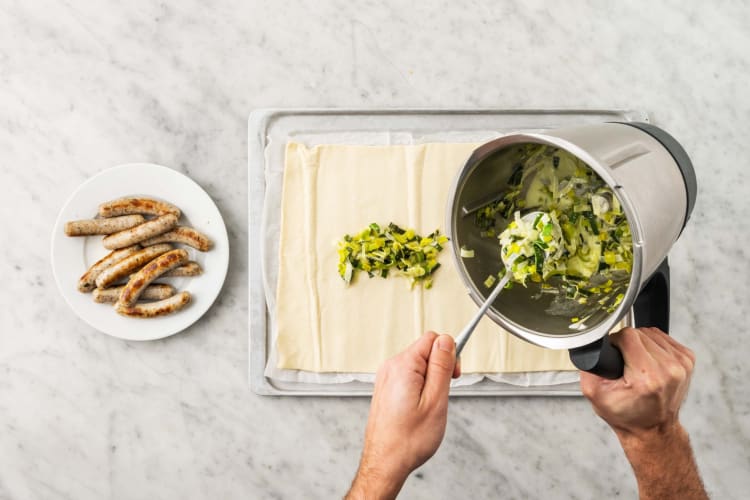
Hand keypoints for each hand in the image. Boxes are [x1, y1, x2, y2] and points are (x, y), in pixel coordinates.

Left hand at [346, 332, 459, 499]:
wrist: (385, 463)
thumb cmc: (408, 440)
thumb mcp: (436, 401)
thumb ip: (442, 366)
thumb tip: (447, 341)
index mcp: (403, 366)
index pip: (433, 338)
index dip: (449, 354)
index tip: (453, 375)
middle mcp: (391, 367)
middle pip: (425, 350)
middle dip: (440, 367)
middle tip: (442, 395)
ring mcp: (386, 378)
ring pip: (418, 365)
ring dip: (430, 380)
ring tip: (429, 406)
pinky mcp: (386, 389)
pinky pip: (409, 377)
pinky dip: (419, 388)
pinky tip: (419, 408)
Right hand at [580, 327, 694, 438]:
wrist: (652, 429)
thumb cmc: (627, 415)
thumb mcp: (594, 393)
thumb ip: (589, 365)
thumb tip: (592, 344)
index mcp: (647, 377)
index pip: (628, 335)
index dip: (615, 342)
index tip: (615, 355)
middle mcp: (669, 369)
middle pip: (640, 333)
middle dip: (628, 344)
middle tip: (625, 364)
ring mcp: (682, 364)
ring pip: (651, 333)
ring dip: (641, 344)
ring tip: (636, 363)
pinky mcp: (688, 360)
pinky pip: (663, 338)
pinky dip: (653, 346)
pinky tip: (648, 361)